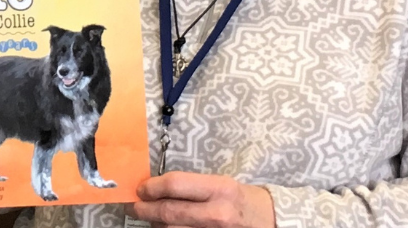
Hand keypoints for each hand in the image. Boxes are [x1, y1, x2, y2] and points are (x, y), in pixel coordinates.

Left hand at [130, 172, 275, 227]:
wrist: (271, 222)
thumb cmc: (242, 200)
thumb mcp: (221, 184)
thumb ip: (193, 187)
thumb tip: (159, 189)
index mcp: (219, 189)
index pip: (176, 185)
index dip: (153, 187)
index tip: (141, 188)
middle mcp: (217, 213)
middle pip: (170, 212)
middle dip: (146, 210)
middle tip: (135, 207)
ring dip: (157, 226)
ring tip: (151, 219)